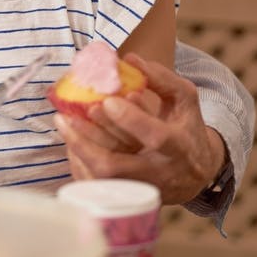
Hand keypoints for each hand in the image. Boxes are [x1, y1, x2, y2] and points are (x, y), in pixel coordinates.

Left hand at [54, 54, 225, 204]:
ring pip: (99, 180)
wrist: (193, 174)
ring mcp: (138, 189)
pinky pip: (92, 185)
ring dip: (77, 151)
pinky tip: (71, 140)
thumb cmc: (184, 129)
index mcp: (179, 147)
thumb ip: (161, 78)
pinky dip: (78, 162)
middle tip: (67, 116)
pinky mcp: (123, 197)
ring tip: (63, 123)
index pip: (155, 137)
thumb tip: (130, 59)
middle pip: (116, 167)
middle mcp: (158, 173)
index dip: (130, 120)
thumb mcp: (183, 100)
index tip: (106, 101)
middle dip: (88, 142)